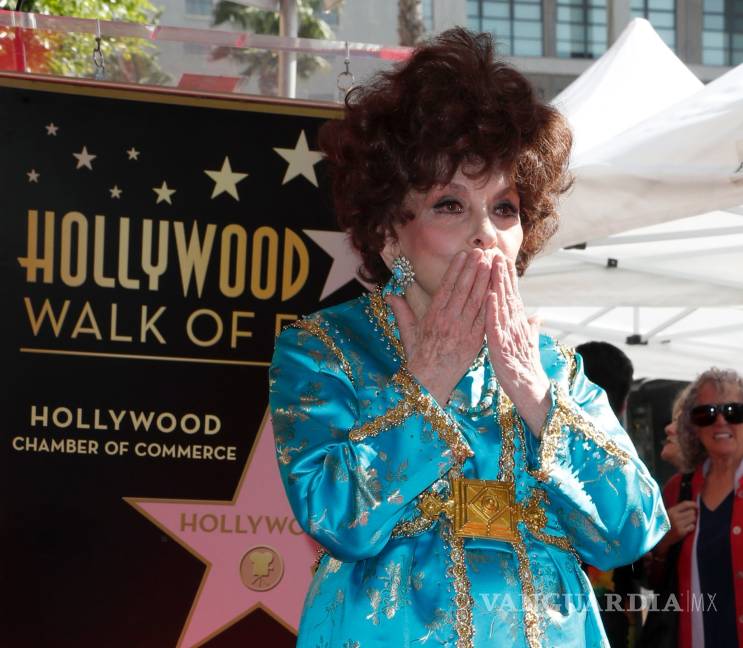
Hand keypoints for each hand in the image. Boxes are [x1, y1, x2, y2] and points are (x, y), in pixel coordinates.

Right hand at [386, 249, 489, 405]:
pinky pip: (485, 318)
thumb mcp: (408, 333)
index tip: (463, 254)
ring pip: (477, 301)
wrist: (429, 383)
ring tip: (492, 264)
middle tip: (482, 252)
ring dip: (485, 281)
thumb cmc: (418, 358)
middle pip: (464, 289)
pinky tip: (497, 289)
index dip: (456, 269)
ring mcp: (463, 331)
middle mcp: (448, 320)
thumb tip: (390, 295)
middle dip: (473, 269)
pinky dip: (491, 303)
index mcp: (433, 316)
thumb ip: (402, 312)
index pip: (447, 287)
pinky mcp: (475, 341)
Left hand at [485, 252, 549, 436]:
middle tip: (495, 251)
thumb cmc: (525, 366)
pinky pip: (495, 326)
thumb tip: (539, 314)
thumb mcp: (528, 343)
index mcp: (518, 323)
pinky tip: (489, 296)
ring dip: (497, 283)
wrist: (529, 390)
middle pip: (508, 294)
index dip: (507, 276)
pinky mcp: (502, 347)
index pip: (512, 294)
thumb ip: (532, 327)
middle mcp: (515, 325)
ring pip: (502, 304)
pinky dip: (493, 311)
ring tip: (492, 264)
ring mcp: (509, 335)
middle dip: (501, 272)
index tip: (501, 256)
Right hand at [655, 500, 697, 553]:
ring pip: (693, 519)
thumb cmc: (663, 524)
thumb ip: (676, 510)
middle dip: (692, 514)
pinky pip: (692, 527)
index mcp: (670, 511)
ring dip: (692, 521)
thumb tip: (691, 506)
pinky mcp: (681, 533)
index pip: (685, 504)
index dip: (693, 504)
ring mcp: (678, 525)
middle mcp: (675, 517)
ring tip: (687, 522)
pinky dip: (691, 527)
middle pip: (692, 512)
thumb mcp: (666, 514)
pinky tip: (686, 528)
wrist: (659, 538)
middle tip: (689, 517)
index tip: (696, 506)